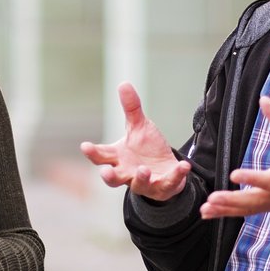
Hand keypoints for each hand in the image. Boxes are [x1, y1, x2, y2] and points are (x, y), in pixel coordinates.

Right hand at [79, 82, 191, 200]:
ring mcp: (144, 182)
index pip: (100, 156)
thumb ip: (131, 108)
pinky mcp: (163, 187)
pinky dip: (176, 175)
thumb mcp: (139, 126)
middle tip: (106, 172)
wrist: (166, 168)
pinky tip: (184, 165)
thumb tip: (123, 83)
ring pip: (138, 184)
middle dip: (109, 176)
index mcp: (117, 157)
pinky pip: (169, 183)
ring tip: (144, 169)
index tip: (85, 146)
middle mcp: (127, 172)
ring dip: (141, 177)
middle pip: (113, 178)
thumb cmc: (146, 149)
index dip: (92, 152)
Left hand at [200, 96, 269, 218]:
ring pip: (248, 209)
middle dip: (231, 200)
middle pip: (253, 201)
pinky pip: (247, 211)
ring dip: (226, 210)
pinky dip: (230, 212)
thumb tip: (263, 100)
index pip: (268, 180)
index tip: (235, 174)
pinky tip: (213, 212)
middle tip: (211, 199)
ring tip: (205, 209)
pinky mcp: (269, 206)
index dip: (252, 178)